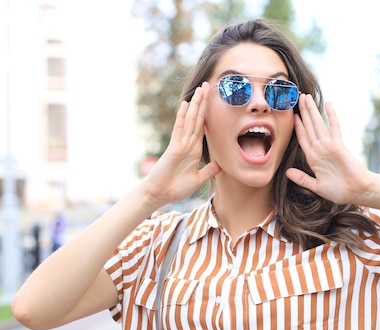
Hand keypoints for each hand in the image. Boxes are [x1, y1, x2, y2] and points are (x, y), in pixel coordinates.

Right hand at [142, 82, 220, 207]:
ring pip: (190, 120)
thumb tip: (221, 164)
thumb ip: (209, 170)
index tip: (213, 100)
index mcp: (194, 149)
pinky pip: (179, 129)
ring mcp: (180, 144)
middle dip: (203, 102)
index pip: (203, 127)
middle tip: (207, 85)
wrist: (159, 194)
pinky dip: (182, 117)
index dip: (208, 113)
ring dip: (195, 104)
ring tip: (200, 89)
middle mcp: (188, 143)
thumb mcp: (198, 178)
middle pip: (197, 119)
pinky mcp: (173, 147)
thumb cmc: (175, 188)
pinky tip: (185, 104)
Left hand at [286, 94, 370, 204]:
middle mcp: (319, 149)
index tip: (292, 115)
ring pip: (317, 124)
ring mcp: (329, 146)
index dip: (297, 126)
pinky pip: (334, 127)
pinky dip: (331, 115)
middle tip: (298, 97)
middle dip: (303, 112)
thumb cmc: (339, 191)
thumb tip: (287, 172)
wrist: (356, 192)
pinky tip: (328, 104)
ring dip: (311, 110)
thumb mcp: (316, 186)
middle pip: (309, 126)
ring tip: (306, 97)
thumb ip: (302, 178)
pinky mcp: (339, 145)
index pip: (302, 137)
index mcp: (313, 158)